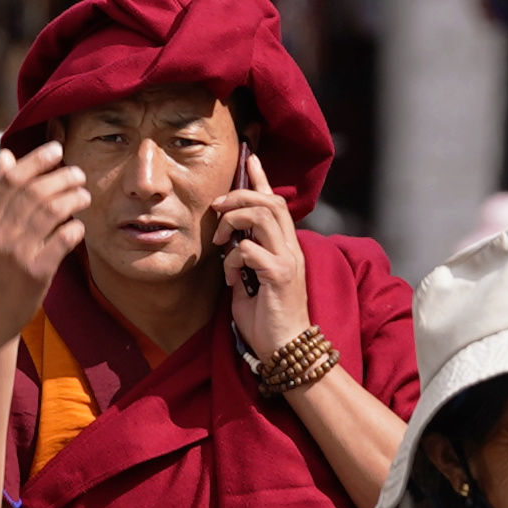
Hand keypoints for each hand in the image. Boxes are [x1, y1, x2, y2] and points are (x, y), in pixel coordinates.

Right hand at [0, 153, 87, 348]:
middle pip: (36, 192)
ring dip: (74, 198)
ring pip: (52, 212)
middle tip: (78, 173)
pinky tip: (79, 225)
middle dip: (62, 177)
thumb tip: (5, 155)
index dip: (37, 160)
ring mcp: (16, 253)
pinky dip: (75, 227)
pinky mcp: (35, 273)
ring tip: (85, 195)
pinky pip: (63, 240)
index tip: (56, 149)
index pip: (12, 179)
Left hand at [212, 156, 306, 357]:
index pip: (275, 203)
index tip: (250, 158)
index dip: (261, 178)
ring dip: (235, 220)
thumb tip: (228, 242)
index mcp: (285, 247)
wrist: (285, 349)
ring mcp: (287, 260)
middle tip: (217, 205)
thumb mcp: (250, 281)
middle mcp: (291, 248)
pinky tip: (230, 279)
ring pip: (263, 215)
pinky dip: (232, 259)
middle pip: (270, 201)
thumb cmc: (267, 319)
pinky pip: (248, 250)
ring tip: (220, 240)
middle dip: (240, 194)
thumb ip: (245, 258)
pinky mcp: (279, 275)